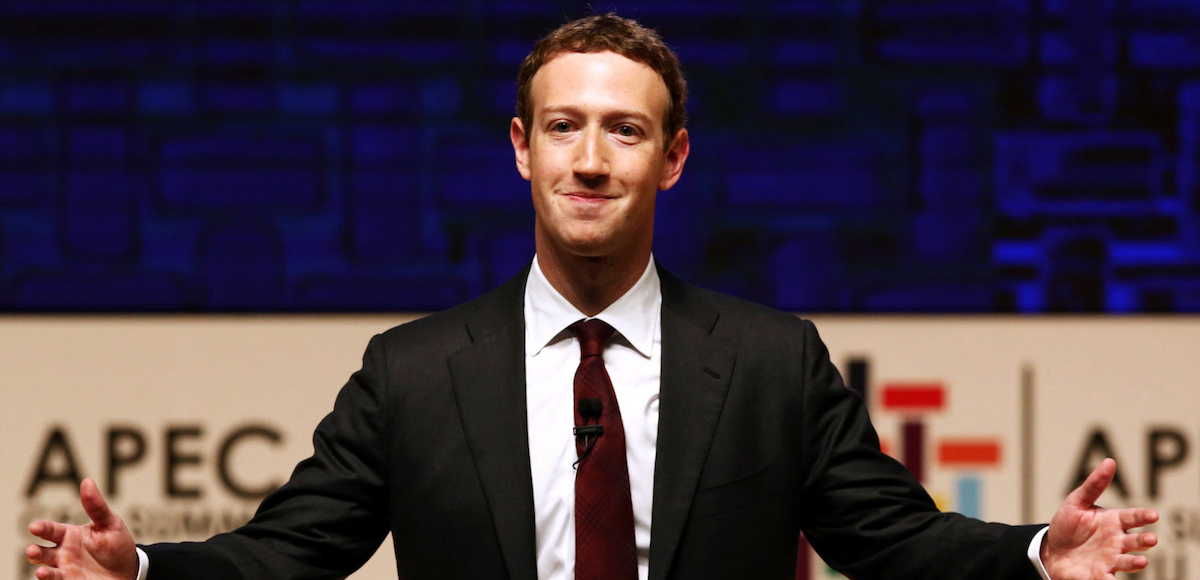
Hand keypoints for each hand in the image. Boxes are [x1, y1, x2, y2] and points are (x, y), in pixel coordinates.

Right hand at [26, 478, 138, 579]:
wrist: (129, 570)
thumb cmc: (117, 544)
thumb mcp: (110, 523)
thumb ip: (96, 507)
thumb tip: (87, 481)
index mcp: (70, 535)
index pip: (51, 530)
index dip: (42, 528)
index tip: (35, 527)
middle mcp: (63, 552)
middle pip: (42, 552)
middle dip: (35, 552)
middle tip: (33, 550)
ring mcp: (66, 569)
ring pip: (46, 569)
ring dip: (41, 570)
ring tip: (42, 571)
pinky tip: (48, 577)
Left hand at [1042, 458, 1158, 579]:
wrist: (1051, 550)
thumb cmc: (1068, 525)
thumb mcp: (1077, 502)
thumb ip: (1094, 485)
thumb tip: (1110, 461)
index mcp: (1113, 522)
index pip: (1132, 517)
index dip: (1143, 516)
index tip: (1153, 515)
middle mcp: (1116, 542)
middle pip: (1135, 541)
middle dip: (1144, 541)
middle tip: (1150, 539)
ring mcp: (1109, 559)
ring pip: (1128, 562)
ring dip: (1135, 562)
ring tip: (1142, 561)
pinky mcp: (1099, 575)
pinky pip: (1108, 579)